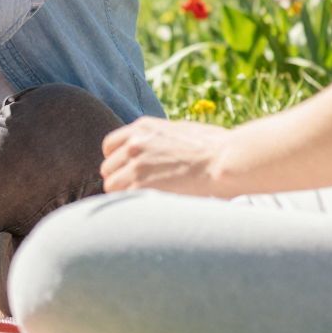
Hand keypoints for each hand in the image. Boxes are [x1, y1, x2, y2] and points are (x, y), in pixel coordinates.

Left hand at [100, 115, 229, 193]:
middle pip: (107, 167)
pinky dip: (131, 203)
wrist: (224, 159)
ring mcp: (136, 164)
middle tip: (138, 189)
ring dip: (124, 193)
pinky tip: (148, 205)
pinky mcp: (141, 185)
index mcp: (142, 127)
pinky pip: (122, 199)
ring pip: (111, 185)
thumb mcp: (178, 131)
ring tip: (145, 199)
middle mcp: (134, 143)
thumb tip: (152, 153)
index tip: (127, 171)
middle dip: (120, 178)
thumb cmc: (212, 147)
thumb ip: (156, 140)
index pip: (109, 146)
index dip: (117, 161)